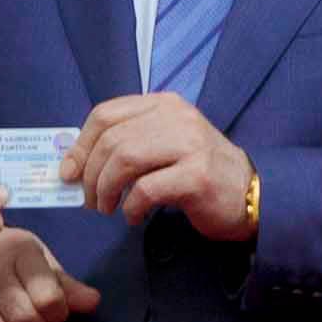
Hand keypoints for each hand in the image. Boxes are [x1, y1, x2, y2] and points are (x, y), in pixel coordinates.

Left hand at [71, 94, 254, 238]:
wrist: (251, 194)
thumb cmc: (199, 172)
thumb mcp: (164, 145)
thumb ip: (127, 144)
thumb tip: (75, 163)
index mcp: (164, 104)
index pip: (106, 114)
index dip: (81, 145)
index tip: (70, 172)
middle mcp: (177, 117)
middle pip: (112, 139)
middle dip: (91, 174)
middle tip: (90, 200)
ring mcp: (190, 144)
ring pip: (125, 159)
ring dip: (106, 189)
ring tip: (107, 209)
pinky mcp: (197, 176)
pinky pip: (147, 189)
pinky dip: (131, 207)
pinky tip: (133, 217)